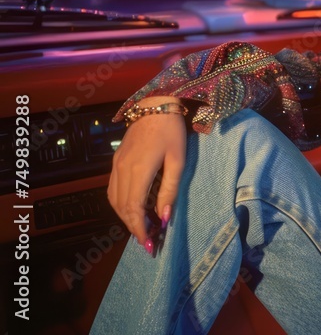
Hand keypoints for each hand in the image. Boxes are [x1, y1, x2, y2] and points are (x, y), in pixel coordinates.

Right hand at [107, 96, 187, 252]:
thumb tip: (165, 217)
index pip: (134, 208)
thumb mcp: (177, 161)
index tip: (149, 243)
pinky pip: (113, 189)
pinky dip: (121, 204)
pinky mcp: (116, 161)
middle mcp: (121, 170)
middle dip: (133, 227)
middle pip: (121, 207)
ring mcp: (116, 165)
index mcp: (138, 171)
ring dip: (125, 217)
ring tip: (141, 228)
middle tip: (148, 242)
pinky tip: (133, 209)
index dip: (140, 228)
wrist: (155, 105)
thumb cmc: (172, 132)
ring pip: (114, 199)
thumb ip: (170, 189)